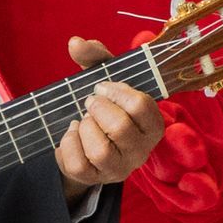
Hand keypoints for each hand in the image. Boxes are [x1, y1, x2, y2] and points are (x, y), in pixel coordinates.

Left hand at [56, 37, 165, 199]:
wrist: (84, 140)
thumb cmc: (103, 105)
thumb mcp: (103, 77)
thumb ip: (95, 56)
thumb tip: (76, 43)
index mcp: (153, 125)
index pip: (142, 106)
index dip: (116, 91)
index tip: (103, 87)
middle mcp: (141, 151)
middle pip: (120, 128)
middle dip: (98, 109)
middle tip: (89, 103)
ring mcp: (119, 169)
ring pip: (100, 151)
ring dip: (85, 128)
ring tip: (83, 121)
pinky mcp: (94, 179)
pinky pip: (78, 163)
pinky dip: (69, 143)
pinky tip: (72, 134)